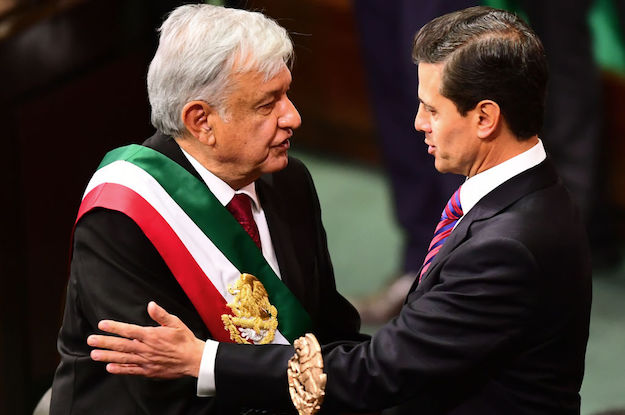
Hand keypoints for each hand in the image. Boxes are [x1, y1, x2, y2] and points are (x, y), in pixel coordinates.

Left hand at [88, 301, 204, 378]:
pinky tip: (109, 367)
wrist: (193, 359)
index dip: (114, 327)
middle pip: (121, 345)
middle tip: (90, 340)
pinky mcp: (149, 370)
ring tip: (94, 354)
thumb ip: (161, 314)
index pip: (128, 330)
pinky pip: (131, 370)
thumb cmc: (185, 340)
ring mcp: (146, 361)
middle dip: (104, 342)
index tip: (102, 325)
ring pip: (123, 358)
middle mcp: (146, 348)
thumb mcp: (175, 323)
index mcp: (151, 335)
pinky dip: (119, 369)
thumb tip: (150, 305)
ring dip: (107, 356)